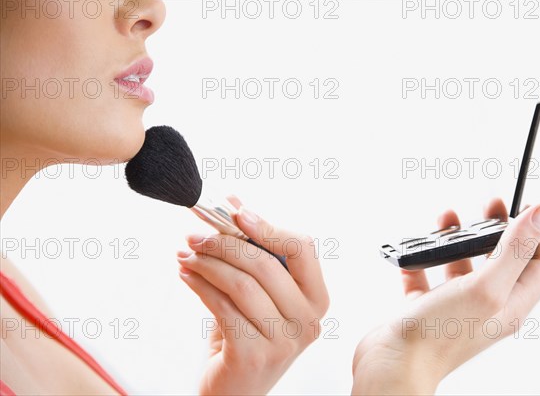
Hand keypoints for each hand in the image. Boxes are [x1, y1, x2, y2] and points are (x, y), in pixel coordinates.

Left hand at [177, 196, 328, 394]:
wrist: (235, 389)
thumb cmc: (246, 334)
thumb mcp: (254, 289)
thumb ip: (250, 246)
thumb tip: (233, 200)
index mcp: (316, 298)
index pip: (301, 248)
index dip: (267, 226)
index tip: (235, 213)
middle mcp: (308, 320)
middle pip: (265, 263)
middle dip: (223, 243)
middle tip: (195, 236)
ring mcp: (284, 341)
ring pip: (241, 283)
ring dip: (207, 263)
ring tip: (186, 254)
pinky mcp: (254, 355)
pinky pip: (222, 306)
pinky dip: (199, 285)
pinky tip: (186, 275)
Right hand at [352, 199, 539, 394]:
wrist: (392, 363)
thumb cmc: (439, 334)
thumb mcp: (485, 286)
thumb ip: (514, 249)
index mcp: (510, 305)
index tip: (532, 206)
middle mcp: (486, 306)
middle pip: (503, 260)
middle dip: (500, 228)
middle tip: (490, 203)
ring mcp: (455, 307)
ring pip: (463, 265)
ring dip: (458, 240)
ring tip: (447, 219)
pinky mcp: (425, 307)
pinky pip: (427, 277)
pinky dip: (422, 260)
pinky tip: (413, 252)